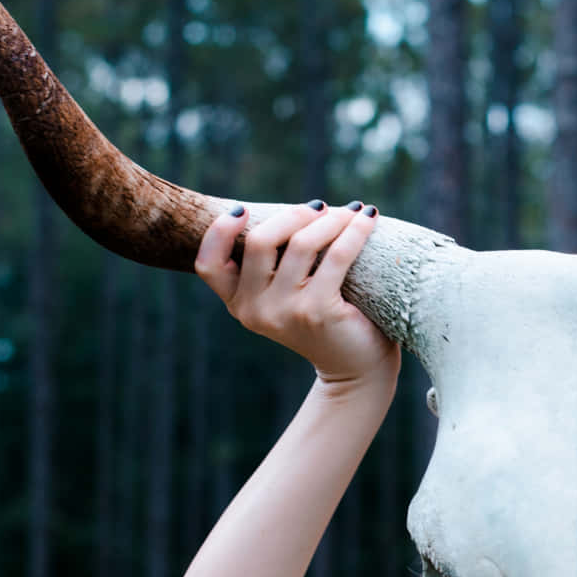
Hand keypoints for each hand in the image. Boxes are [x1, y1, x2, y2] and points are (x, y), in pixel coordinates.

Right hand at [194, 200, 399, 389]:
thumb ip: (275, 264)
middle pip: (260, 241)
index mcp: (239, 304)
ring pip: (301, 243)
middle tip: (320, 207)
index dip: (218, 232)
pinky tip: (368, 218)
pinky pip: (336, 256)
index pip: (209, 264)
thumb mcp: (287, 295)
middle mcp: (254, 310)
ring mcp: (285, 313)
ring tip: (351, 211)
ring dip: (330, 219)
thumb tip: (296, 208)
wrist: (356, 369)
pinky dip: (355, 231)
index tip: (241, 210)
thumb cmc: (324, 320)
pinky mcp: (318, 312)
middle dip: (293, 215)